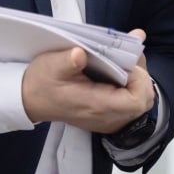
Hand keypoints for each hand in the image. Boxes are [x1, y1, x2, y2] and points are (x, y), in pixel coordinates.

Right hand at [21, 29, 154, 133]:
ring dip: (138, 80)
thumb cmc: (41, 82)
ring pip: (140, 102)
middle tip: (128, 59)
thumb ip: (69, 60)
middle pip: (144, 101)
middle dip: (142, 77)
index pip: (136, 100)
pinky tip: (118, 72)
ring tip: (124, 62)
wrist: (29, 99)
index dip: (140, 79)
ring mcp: (107, 119)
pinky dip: (131, 87)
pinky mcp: (106, 116)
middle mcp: (106, 116)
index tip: (128, 62)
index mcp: (96, 104)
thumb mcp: (51, 65)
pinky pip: (130, 104)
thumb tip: (80, 53)